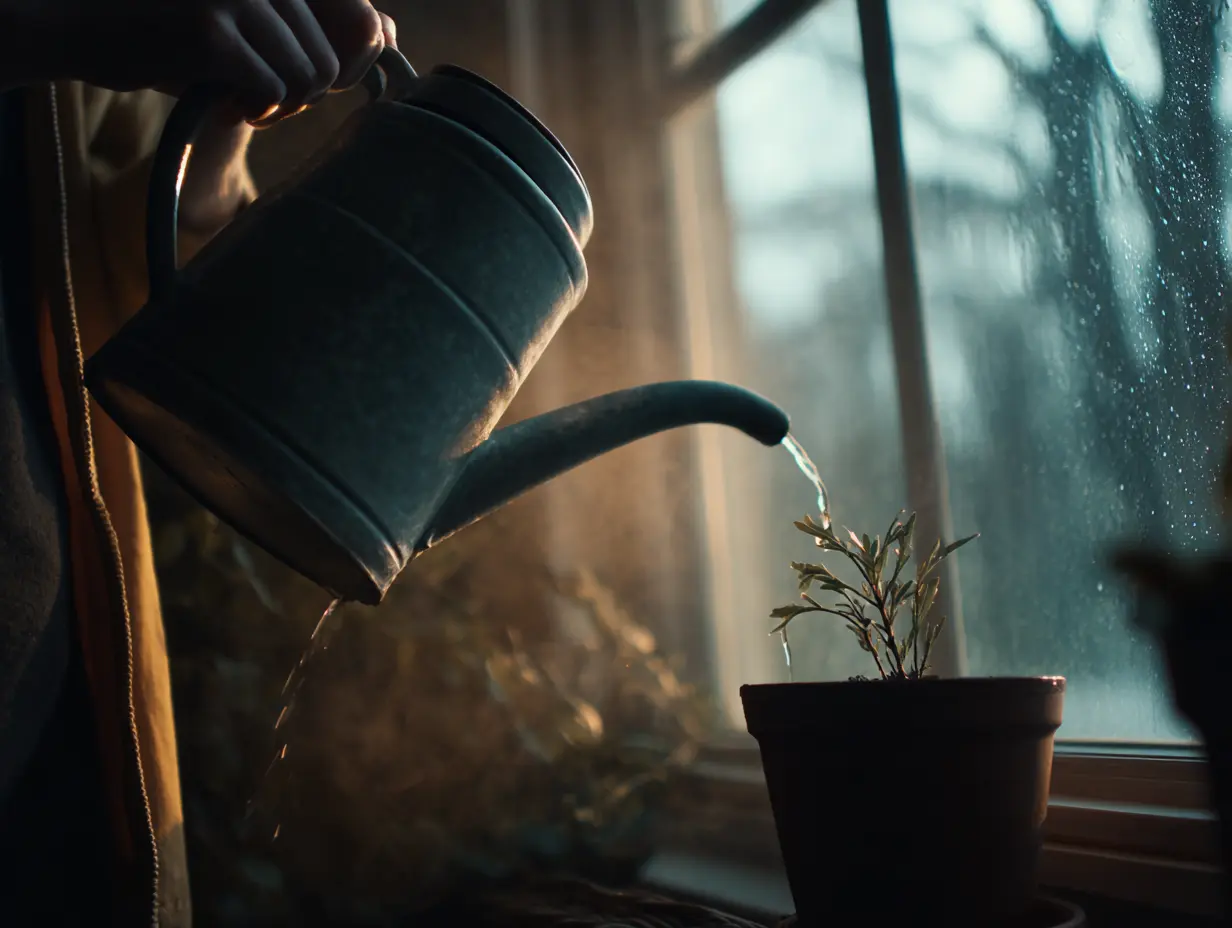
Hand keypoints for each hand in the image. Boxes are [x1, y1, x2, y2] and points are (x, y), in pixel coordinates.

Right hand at [1, 0, 397, 123]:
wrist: (81, 23)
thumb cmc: (170, 26)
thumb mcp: (249, 15)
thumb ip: (310, 22)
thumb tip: (388, 31)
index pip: (359, 18)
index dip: (344, 67)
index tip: (306, 84)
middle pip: (333, 58)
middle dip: (304, 94)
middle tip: (262, 102)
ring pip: (309, 77)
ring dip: (283, 106)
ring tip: (245, 104)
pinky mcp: (211, 28)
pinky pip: (272, 90)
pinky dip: (255, 110)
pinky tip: (225, 106)